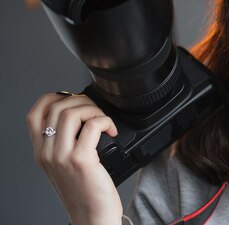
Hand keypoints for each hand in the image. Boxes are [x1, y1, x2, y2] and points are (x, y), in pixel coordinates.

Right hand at [26, 93, 122, 224]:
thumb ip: (65, 143)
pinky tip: (111, 131)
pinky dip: (106, 121)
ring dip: (94, 110)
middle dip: (81, 101)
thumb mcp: (65, 166)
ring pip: (72, 113)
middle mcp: (48, 154)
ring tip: (103, 122)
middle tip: (95, 112)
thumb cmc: (85, 192)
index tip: (71, 98)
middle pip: (56, 108)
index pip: (34, 115)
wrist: (93, 217)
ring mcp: (62, 156)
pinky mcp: (81, 159)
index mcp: (42, 153)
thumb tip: (81, 114)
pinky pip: (93, 125)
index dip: (52, 98)